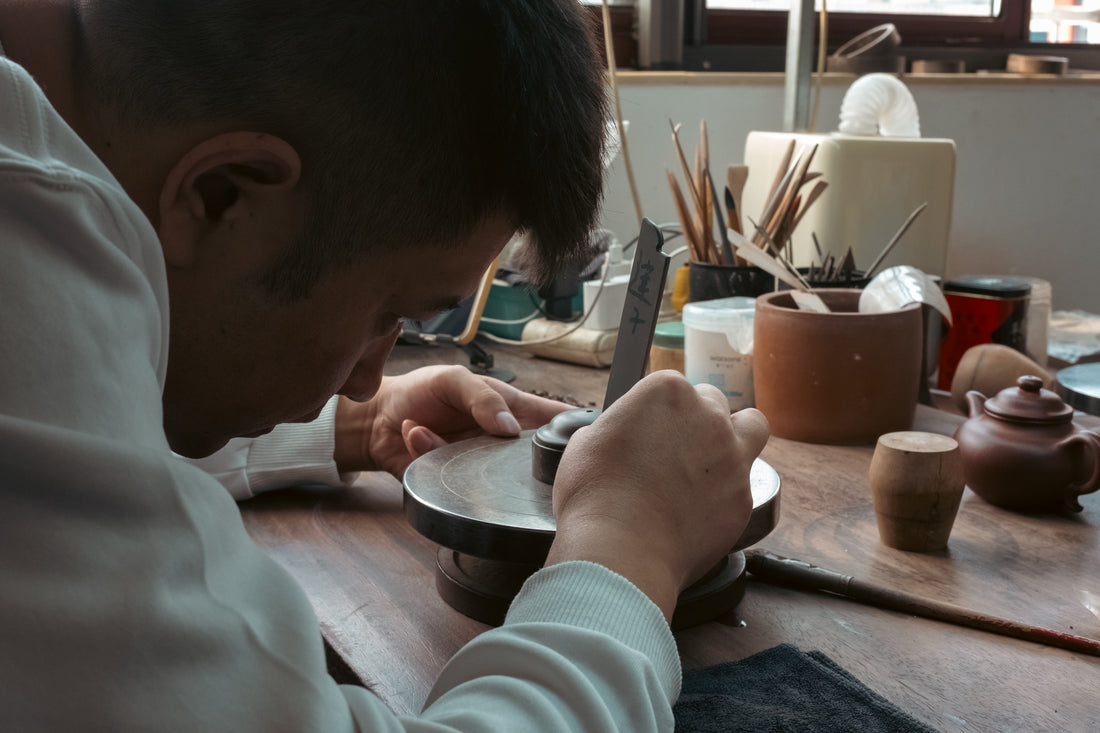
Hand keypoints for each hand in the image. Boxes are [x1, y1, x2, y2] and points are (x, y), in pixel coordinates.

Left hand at [335, 365, 571, 478]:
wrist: (376, 419)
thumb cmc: (422, 392)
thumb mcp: (454, 380)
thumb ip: (482, 398)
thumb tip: (509, 429)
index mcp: (514, 411)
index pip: (557, 421)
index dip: (578, 432)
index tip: (586, 442)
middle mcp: (503, 445)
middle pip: (535, 463)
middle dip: (523, 463)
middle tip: (492, 446)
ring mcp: (481, 468)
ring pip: (493, 481)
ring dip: (459, 454)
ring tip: (428, 428)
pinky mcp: (453, 486)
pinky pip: (449, 480)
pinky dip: (427, 451)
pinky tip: (413, 431)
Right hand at [545, 370, 768, 620]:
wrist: (621, 552)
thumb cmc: (595, 496)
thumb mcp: (585, 444)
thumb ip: (613, 428)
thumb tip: (620, 437)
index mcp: (667, 392)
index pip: (671, 386)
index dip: (658, 410)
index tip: (647, 428)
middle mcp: (708, 416)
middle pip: (713, 402)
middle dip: (697, 419)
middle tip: (675, 447)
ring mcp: (732, 456)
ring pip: (752, 427)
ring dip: (736, 436)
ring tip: (712, 461)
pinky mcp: (743, 497)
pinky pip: (744, 484)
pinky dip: (726, 492)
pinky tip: (700, 510)